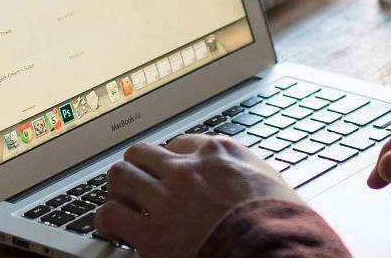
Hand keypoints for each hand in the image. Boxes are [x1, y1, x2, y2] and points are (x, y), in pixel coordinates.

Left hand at [99, 133, 299, 256]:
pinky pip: (110, 215)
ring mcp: (166, 200)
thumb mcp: (273, 185)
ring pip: (120, 176)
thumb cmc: (283, 226)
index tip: (172, 173)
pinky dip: (108, 220)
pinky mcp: (150, 233)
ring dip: (119, 190)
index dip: (174, 160)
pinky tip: (113, 227)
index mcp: (220, 154)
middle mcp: (187, 170)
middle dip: (139, 168)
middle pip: (143, 153)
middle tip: (140, 185)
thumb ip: (249, 177)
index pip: (182, 144)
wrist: (274, 253)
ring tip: (121, 202)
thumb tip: (248, 184)